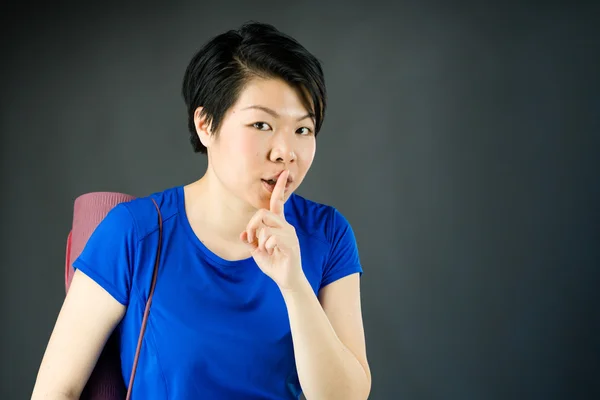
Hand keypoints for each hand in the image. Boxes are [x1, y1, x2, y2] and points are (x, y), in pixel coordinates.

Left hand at [240, 170, 305, 290]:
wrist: (286, 280)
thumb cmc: (273, 263)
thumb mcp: (257, 251)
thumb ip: (251, 240)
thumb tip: (244, 233)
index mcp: (278, 224)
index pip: (278, 202)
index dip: (279, 187)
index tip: (283, 173)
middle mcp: (285, 225)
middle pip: (263, 213)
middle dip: (252, 225)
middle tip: (252, 239)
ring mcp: (289, 234)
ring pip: (265, 227)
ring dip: (260, 241)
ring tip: (265, 250)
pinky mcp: (291, 243)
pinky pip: (271, 238)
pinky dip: (265, 247)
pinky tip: (271, 253)